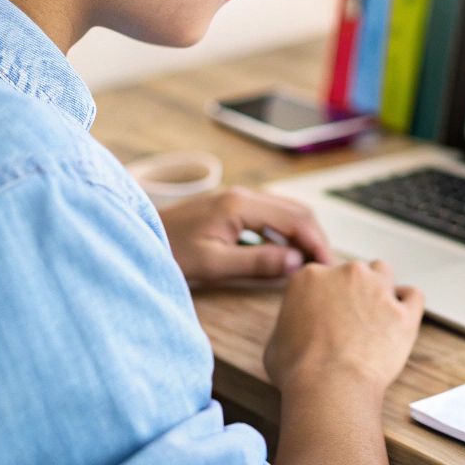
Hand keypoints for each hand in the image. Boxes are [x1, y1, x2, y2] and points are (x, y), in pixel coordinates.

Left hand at [159, 186, 333, 287]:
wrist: (136, 240)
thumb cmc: (169, 253)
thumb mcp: (213, 264)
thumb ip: (257, 262)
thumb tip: (297, 262)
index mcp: (241, 205)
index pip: (296, 220)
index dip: (317, 244)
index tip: (328, 268)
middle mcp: (243, 195)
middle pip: (296, 211)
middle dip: (315, 238)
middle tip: (324, 268)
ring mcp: (237, 199)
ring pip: (285, 212)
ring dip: (301, 235)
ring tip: (308, 265)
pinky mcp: (231, 208)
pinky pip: (270, 216)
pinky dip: (284, 234)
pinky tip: (284, 255)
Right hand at [263, 259, 424, 395]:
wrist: (330, 386)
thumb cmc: (299, 370)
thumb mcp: (275, 342)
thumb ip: (290, 324)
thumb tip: (297, 332)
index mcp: (310, 277)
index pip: (321, 276)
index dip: (324, 297)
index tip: (326, 315)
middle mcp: (346, 274)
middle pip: (353, 272)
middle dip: (352, 292)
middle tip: (348, 322)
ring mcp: (377, 289)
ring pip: (383, 273)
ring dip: (380, 289)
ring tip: (375, 316)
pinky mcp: (403, 310)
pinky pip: (413, 295)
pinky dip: (408, 304)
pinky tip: (400, 319)